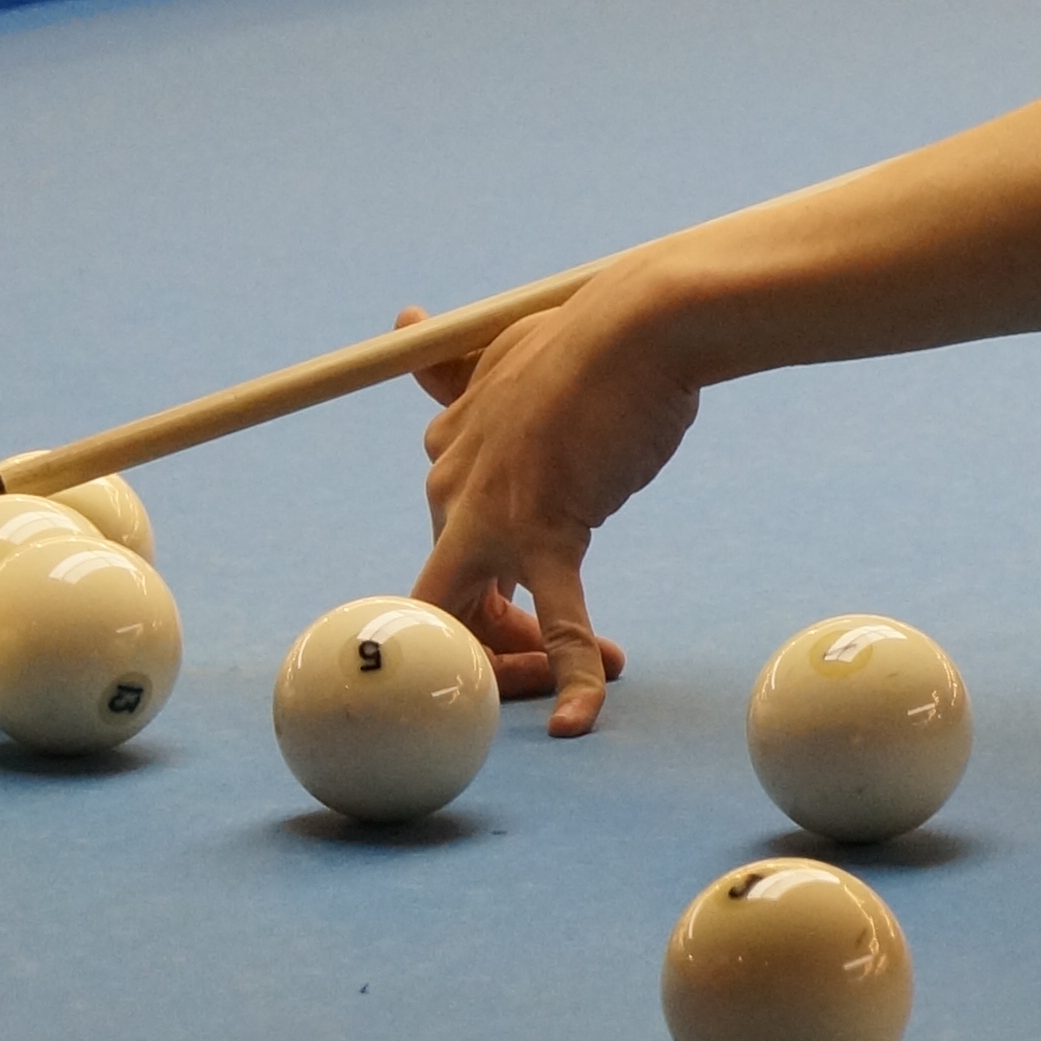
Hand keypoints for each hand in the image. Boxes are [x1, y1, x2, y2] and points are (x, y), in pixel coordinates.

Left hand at [403, 297, 671, 734]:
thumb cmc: (590, 340)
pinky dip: (570, 673)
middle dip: (498, 642)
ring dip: (527, 665)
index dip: (493, 587)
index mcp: (446, 448)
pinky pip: (557, 617)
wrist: (639, 325)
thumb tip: (400, 320)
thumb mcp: (506, 350)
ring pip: (475, 617)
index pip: (451, 540)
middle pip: (447, 592)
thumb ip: (456, 363)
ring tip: (590, 680)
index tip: (541, 606)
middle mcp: (450, 484)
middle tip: (554, 661)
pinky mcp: (545, 529)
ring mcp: (491, 511)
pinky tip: (580, 720)